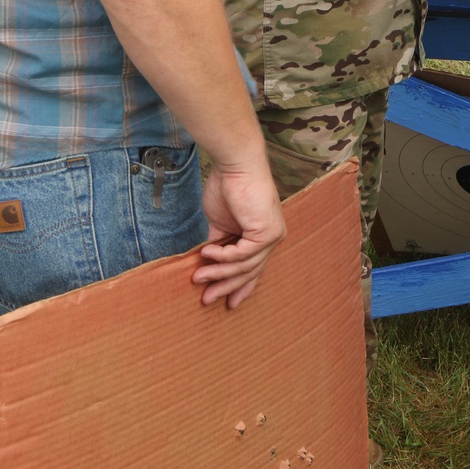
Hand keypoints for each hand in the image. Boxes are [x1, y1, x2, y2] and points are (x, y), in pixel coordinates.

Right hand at [193, 159, 285, 308]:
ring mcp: (272, 235)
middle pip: (250, 272)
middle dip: (226, 287)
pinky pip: (243, 254)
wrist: (235, 164)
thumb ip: (219, 243)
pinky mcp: (268, 232)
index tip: (227, 304)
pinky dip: (223, 256)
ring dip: (218, 273)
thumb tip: (207, 264)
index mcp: (261, 236)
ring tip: (197, 277)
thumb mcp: (219, 222)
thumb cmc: (228, 187)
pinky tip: (207, 254)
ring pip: (245, 266)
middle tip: (206, 299)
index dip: (240, 287)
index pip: (253, 268)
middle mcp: (271, 237)